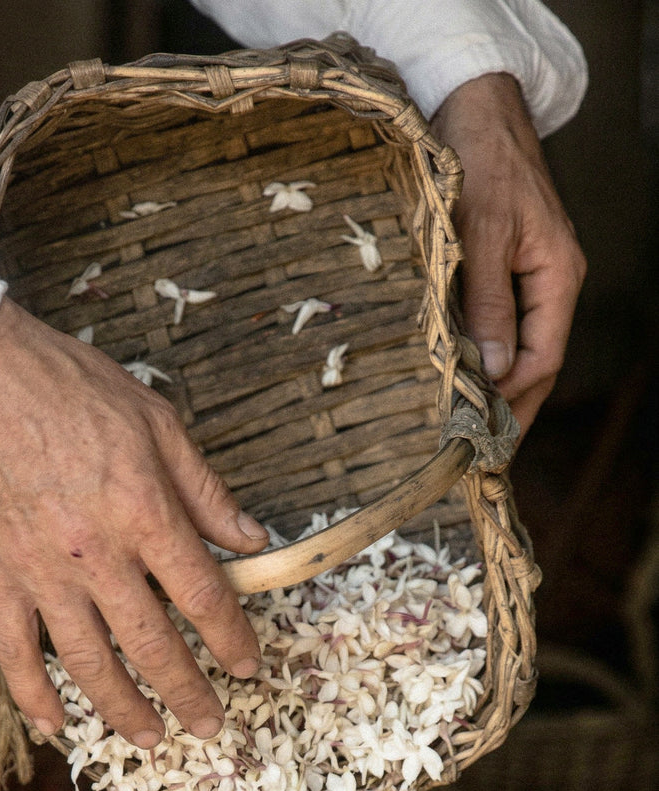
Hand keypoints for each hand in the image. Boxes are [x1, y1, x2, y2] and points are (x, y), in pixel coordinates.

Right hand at [0, 298, 267, 746]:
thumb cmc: (70, 389)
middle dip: (188, 693)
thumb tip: (250, 539)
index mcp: (143, 513)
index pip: (201, 596)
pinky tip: (55, 725)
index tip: (249, 666)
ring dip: (124, 709)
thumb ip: (205, 490)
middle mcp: (95, 555)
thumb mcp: (158, 423)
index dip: (232, 639)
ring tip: (151, 738)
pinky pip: (14, 653)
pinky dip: (34, 695)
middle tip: (211, 725)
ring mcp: (41, 574)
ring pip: (89, 663)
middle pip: (152, 645)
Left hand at [431, 73, 585, 437]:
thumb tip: (492, 370)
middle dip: (509, 411)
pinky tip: (457, 384)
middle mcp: (549, 282)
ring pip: (515, 349)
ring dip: (492, 391)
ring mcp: (526, 278)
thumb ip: (487, 303)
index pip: (542, 358)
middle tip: (478, 460)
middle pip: (534, 364)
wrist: (472, 106)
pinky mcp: (501, 270)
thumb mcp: (482, 232)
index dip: (512, 401)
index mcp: (558, 276)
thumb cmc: (480, 159)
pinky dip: (479, 358)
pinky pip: (496, 327)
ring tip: (467, 434)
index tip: (481, 437)